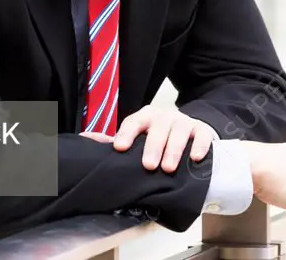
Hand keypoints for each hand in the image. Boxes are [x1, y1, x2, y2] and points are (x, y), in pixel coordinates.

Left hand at [82, 106, 213, 173]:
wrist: (187, 130)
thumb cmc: (156, 136)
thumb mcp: (136, 136)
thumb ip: (114, 139)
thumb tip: (83, 139)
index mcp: (145, 117)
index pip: (134, 121)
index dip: (127, 133)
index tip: (120, 148)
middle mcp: (164, 116)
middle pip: (158, 127)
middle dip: (153, 146)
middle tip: (149, 165)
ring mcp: (184, 121)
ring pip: (180, 130)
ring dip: (175, 149)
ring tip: (169, 168)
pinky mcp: (202, 129)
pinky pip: (202, 135)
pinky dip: (200, 145)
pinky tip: (195, 157)